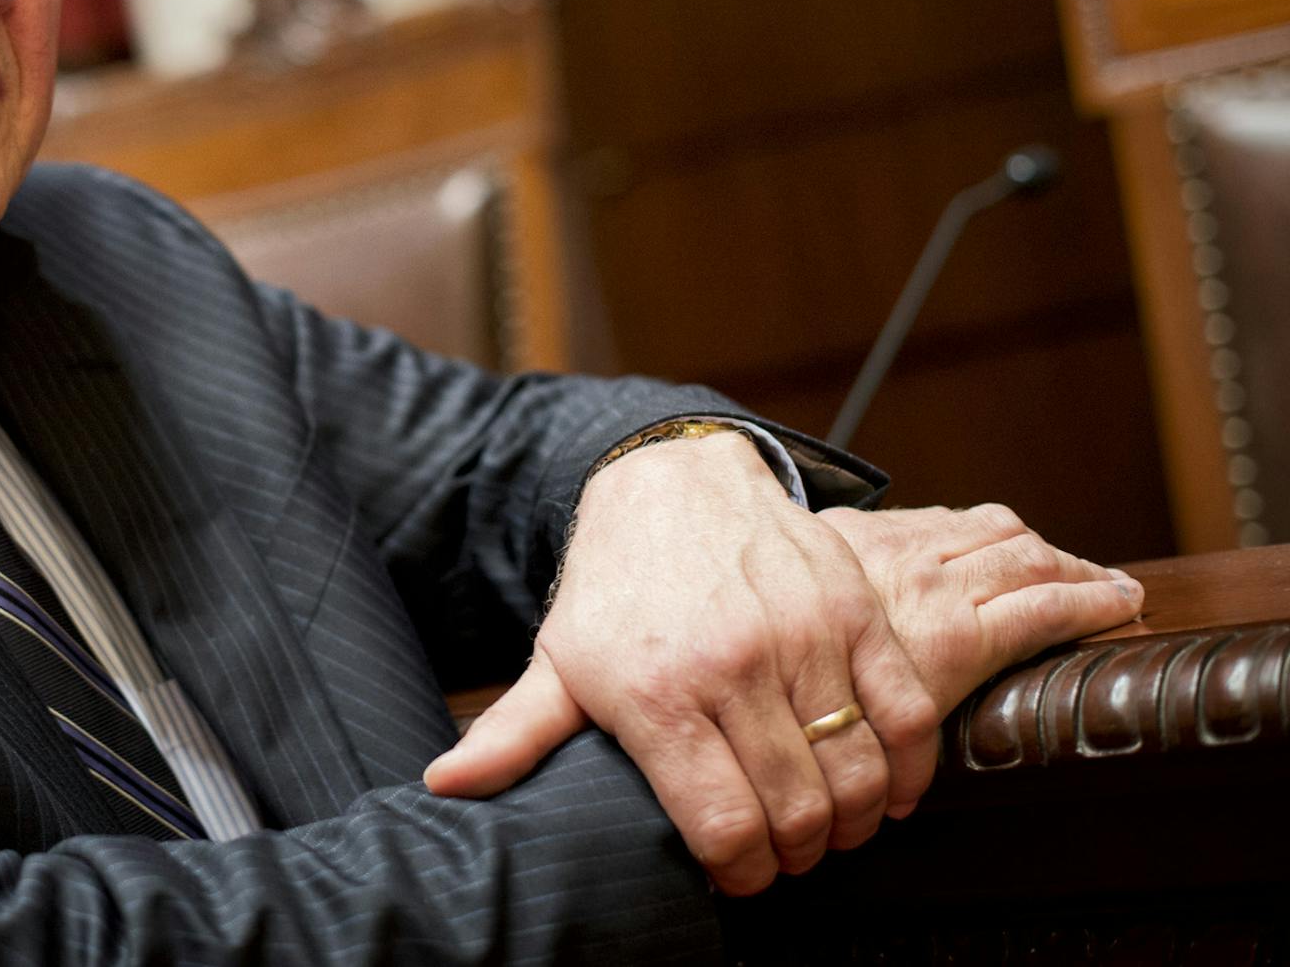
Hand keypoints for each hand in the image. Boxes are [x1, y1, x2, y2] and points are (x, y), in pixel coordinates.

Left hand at [426, 433, 937, 895]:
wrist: (673, 481)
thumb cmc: (616, 583)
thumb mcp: (561, 658)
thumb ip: (513, 735)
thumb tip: (447, 786)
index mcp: (656, 693)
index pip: (723, 828)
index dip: (740, 873)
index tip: (738, 875)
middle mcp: (731, 666)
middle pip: (795, 812)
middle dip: (796, 854)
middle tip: (786, 854)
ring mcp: (801, 635)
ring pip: (855, 772)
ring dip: (853, 822)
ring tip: (831, 826)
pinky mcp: (854, 610)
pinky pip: (907, 712)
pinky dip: (908, 769)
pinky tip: (887, 791)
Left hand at [815, 502, 1143, 792]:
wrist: (745, 618)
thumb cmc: (811, 688)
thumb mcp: (885, 721)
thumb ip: (920, 722)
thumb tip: (916, 780)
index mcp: (953, 636)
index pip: (1048, 607)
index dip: (1095, 604)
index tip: (1128, 605)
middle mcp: (938, 581)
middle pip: (1030, 560)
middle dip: (1079, 571)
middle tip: (1111, 584)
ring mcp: (903, 546)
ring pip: (991, 527)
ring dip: (1033, 544)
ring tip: (1059, 559)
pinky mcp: (867, 528)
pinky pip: (941, 516)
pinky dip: (975, 527)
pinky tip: (978, 537)